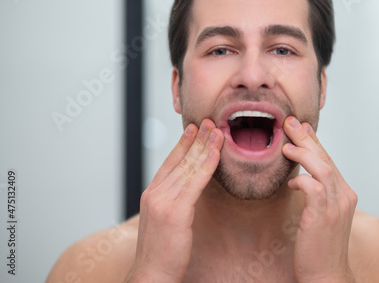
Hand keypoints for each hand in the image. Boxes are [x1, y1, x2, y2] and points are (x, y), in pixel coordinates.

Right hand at [125, 119, 223, 282]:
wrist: (152, 274)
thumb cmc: (160, 251)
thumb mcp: (162, 220)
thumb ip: (171, 201)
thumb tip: (187, 189)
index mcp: (151, 194)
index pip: (169, 162)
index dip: (182, 144)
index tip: (193, 129)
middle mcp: (155, 193)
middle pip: (180, 160)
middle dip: (196, 139)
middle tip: (208, 121)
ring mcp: (163, 201)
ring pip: (189, 167)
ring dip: (205, 146)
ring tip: (216, 131)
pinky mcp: (176, 211)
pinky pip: (196, 181)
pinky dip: (207, 164)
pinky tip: (216, 152)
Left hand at [282, 116, 357, 282]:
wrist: (327, 274)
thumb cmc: (320, 245)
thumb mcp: (321, 214)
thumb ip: (316, 194)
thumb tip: (300, 179)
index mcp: (344, 193)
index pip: (329, 160)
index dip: (314, 142)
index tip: (300, 127)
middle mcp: (344, 196)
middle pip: (326, 158)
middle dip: (307, 138)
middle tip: (290, 123)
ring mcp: (336, 205)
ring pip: (321, 168)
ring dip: (303, 153)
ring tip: (286, 144)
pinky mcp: (323, 215)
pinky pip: (313, 188)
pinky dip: (301, 180)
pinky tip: (291, 181)